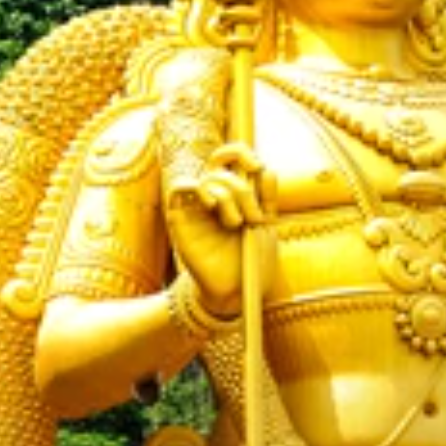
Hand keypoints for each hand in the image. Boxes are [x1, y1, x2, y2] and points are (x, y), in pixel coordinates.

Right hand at [163, 142, 277, 313]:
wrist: (237, 291)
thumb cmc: (252, 262)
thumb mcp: (268, 227)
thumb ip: (267, 198)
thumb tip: (267, 169)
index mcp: (233, 195)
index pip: (229, 159)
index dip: (240, 153)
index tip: (257, 166)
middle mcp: (214, 198)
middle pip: (221, 170)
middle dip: (243, 190)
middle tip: (252, 217)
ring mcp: (196, 208)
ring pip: (207, 178)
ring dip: (228, 197)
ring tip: (236, 224)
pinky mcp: (180, 220)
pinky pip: (178, 188)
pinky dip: (195, 187)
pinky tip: (211, 205)